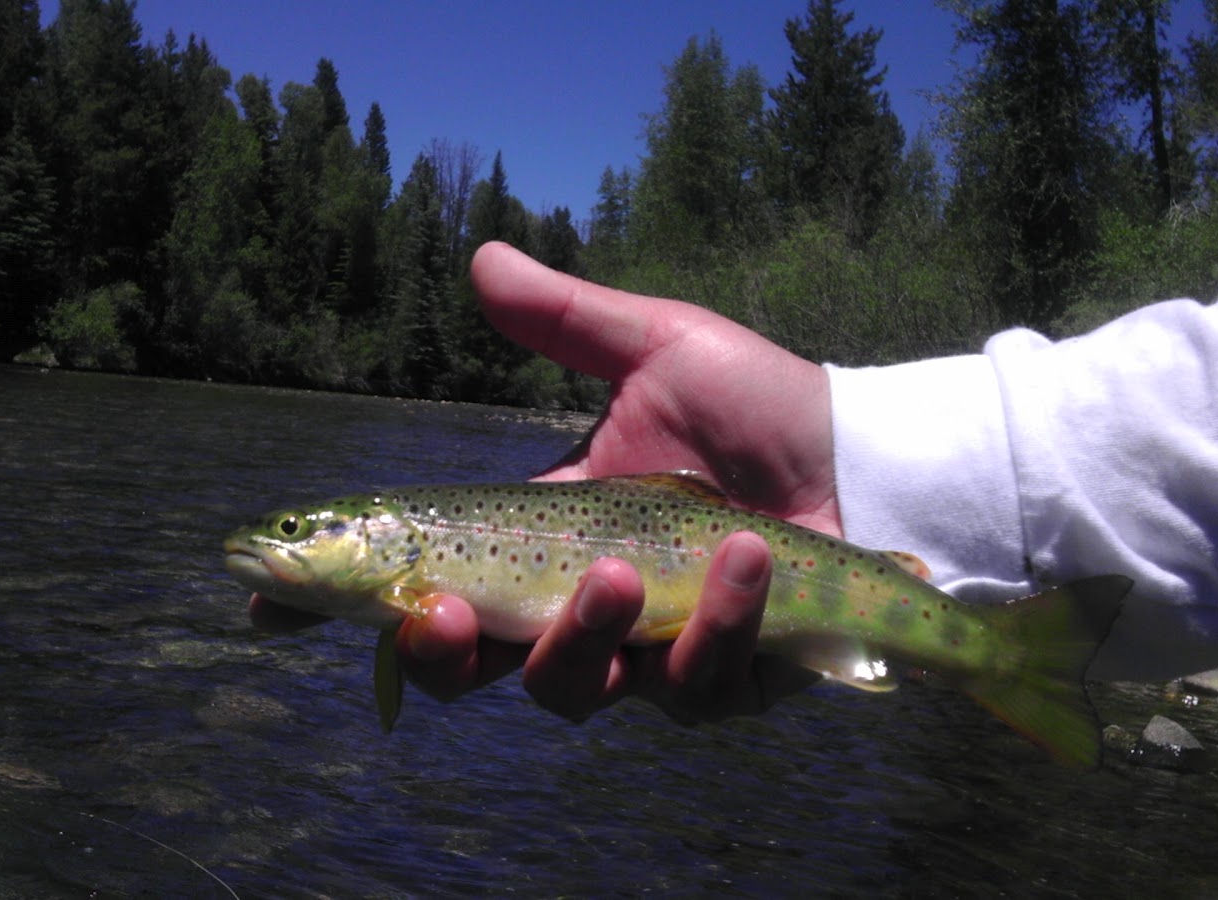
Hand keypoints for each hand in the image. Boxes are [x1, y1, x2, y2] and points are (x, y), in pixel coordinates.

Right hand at [397, 242, 838, 722]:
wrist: (859, 449)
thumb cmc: (752, 401)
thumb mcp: (656, 349)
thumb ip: (567, 319)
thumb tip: (482, 256)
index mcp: (556, 542)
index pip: (453, 602)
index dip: (407, 621)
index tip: (358, 606)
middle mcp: (594, 611)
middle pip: (495, 672)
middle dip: (462, 659)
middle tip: (460, 618)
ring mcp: (658, 652)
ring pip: (587, 689)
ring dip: (591, 634)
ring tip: (625, 569)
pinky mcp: (732, 679)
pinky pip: (700, 683)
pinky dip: (717, 622)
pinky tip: (746, 556)